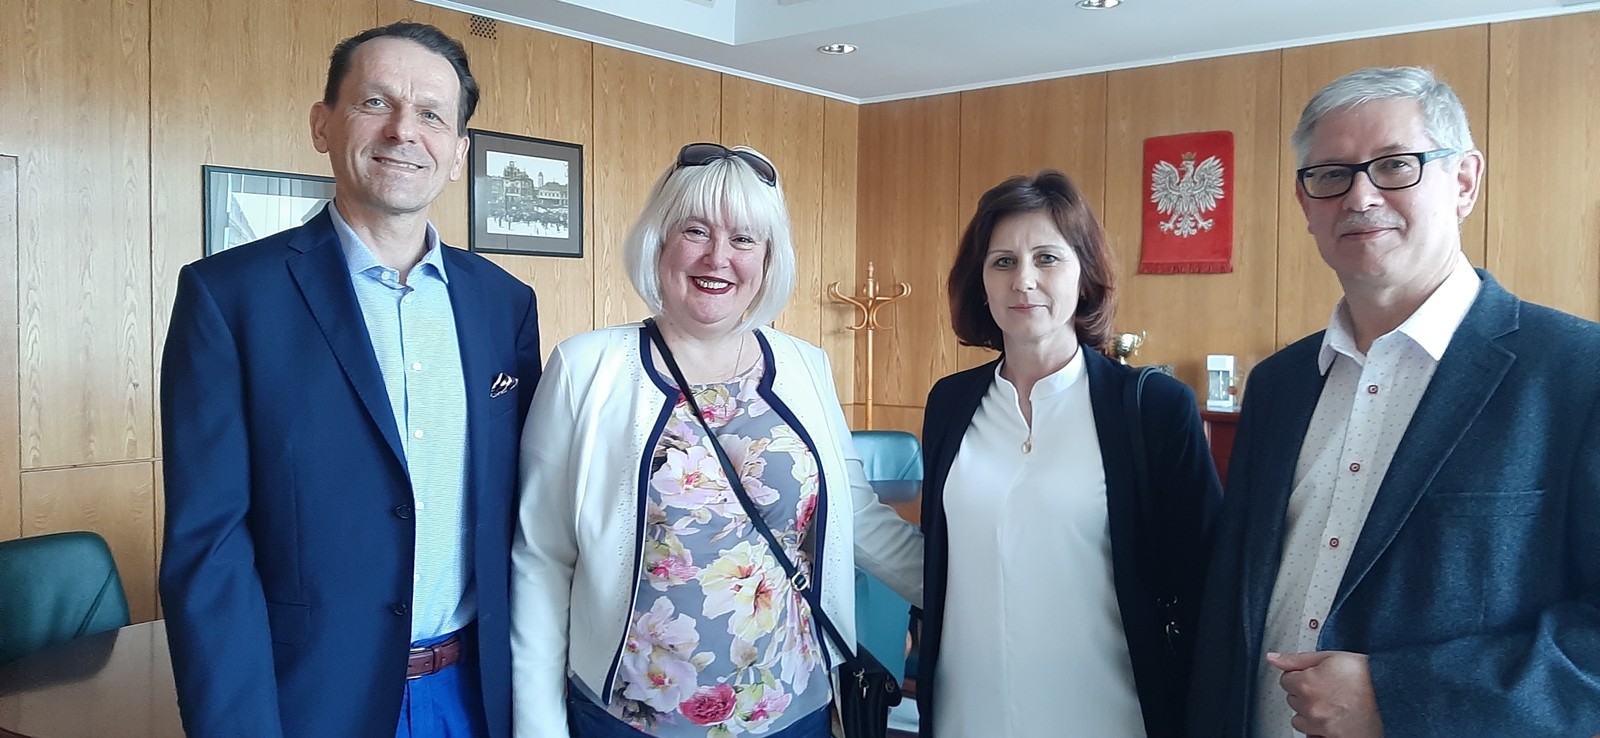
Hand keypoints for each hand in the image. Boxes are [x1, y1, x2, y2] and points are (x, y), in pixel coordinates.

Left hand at [1267, 650, 1383, 737]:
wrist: (1393, 698)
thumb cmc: (1368, 677)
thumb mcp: (1332, 657)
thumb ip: (1297, 659)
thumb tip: (1272, 658)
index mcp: (1306, 683)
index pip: (1286, 680)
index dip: (1301, 676)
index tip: (1315, 676)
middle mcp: (1309, 706)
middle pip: (1293, 699)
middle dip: (1305, 694)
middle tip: (1328, 689)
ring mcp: (1319, 724)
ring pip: (1300, 719)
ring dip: (1310, 713)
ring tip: (1332, 705)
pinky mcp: (1330, 737)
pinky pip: (1312, 735)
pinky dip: (1319, 729)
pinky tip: (1334, 720)